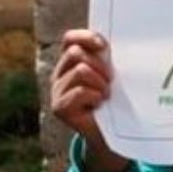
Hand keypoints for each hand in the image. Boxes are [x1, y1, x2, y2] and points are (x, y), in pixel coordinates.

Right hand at [50, 29, 130, 171]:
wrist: (108, 134)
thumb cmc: (112, 101)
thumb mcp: (109, 75)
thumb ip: (105, 59)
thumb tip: (116, 40)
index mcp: (69, 62)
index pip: (69, 39)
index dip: (86, 37)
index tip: (104, 46)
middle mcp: (59, 74)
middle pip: (76, 53)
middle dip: (99, 65)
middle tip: (110, 80)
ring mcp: (56, 91)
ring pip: (80, 70)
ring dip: (99, 82)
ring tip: (105, 94)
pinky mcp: (59, 107)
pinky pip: (80, 91)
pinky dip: (95, 96)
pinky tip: (98, 104)